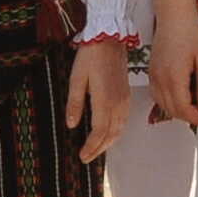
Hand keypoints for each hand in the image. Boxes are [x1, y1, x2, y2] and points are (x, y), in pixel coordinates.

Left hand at [65, 44, 129, 163]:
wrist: (109, 39)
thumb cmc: (90, 56)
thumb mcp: (76, 79)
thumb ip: (75, 103)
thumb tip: (71, 125)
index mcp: (104, 100)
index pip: (99, 131)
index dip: (91, 146)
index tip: (82, 156)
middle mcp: (118, 103)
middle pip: (111, 134)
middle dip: (99, 149)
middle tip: (86, 158)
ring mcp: (124, 99)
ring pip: (120, 129)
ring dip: (108, 142)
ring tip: (96, 150)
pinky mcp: (126, 94)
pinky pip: (124, 120)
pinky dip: (116, 132)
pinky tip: (109, 134)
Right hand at [148, 0, 197, 126]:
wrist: (173, 14)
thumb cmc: (190, 31)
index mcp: (174, 77)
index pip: (183, 109)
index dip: (197, 119)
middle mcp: (160, 79)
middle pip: (172, 110)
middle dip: (189, 117)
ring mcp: (153, 75)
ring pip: (163, 105)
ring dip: (178, 111)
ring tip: (195, 108)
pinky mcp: (151, 71)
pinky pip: (157, 95)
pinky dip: (168, 102)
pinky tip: (180, 98)